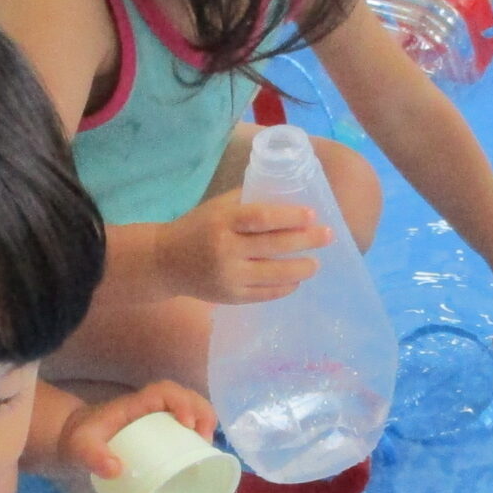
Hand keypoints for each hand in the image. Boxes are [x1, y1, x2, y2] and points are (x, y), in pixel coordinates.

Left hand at [56, 383, 219, 481]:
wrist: (74, 441)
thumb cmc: (79, 439)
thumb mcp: (79, 448)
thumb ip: (92, 456)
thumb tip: (116, 469)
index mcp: (135, 404)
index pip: (165, 391)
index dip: (182, 403)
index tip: (188, 426)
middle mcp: (151, 407)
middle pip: (186, 397)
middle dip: (202, 413)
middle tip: (206, 441)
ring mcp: (157, 419)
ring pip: (190, 409)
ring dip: (206, 423)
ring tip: (209, 449)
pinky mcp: (160, 432)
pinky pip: (186, 425)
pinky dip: (199, 435)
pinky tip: (203, 455)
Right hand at [163, 193, 328, 303]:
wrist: (164, 262)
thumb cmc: (196, 228)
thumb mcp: (217, 208)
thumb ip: (247, 202)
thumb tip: (286, 195)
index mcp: (222, 222)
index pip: (260, 218)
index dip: (288, 217)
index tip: (311, 214)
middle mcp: (226, 250)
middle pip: (273, 246)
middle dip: (306, 241)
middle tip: (328, 235)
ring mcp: (228, 277)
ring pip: (273, 275)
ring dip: (300, 269)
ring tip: (317, 263)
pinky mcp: (230, 297)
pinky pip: (264, 294)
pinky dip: (284, 288)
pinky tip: (296, 280)